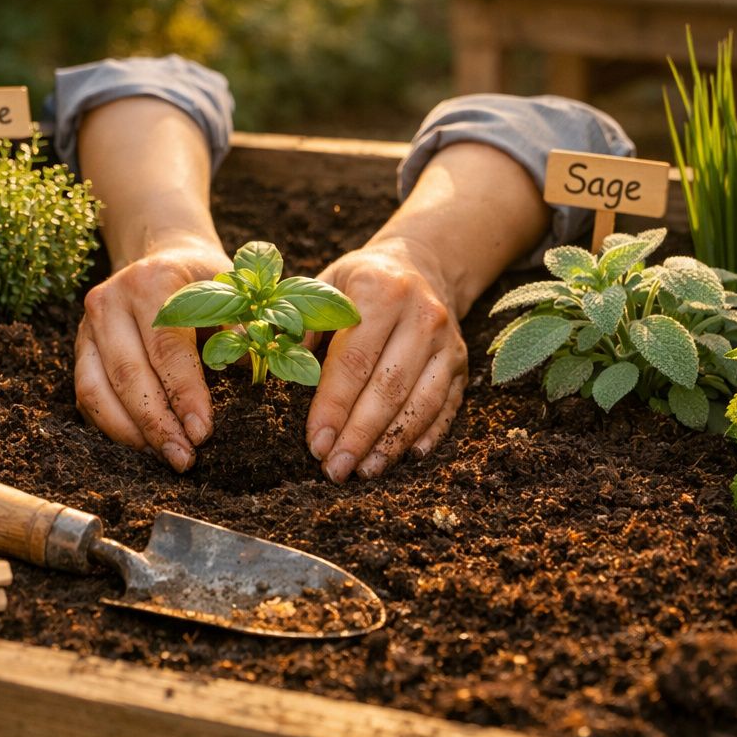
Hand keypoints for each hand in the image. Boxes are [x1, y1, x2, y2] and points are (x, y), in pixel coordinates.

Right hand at [75, 237, 231, 471]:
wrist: (166, 259)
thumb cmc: (208, 282)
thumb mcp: (235, 292)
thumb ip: (245, 329)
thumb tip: (260, 370)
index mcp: (152, 281)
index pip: (167, 347)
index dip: (184, 393)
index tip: (203, 432)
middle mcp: (110, 300)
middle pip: (128, 374)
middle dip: (157, 423)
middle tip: (185, 458)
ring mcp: (88, 326)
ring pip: (97, 390)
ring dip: (131, 433)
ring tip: (165, 457)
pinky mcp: (80, 349)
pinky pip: (88, 396)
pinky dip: (113, 426)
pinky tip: (143, 446)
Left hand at [307, 237, 467, 482]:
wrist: (420, 265)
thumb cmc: (360, 283)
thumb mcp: (325, 285)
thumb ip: (300, 324)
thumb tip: (274, 365)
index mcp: (381, 292)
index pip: (354, 361)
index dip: (333, 407)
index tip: (316, 443)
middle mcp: (423, 316)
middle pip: (389, 388)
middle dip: (359, 435)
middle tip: (335, 469)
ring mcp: (448, 342)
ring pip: (421, 403)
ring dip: (391, 444)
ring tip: (364, 471)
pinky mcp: (462, 363)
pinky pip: (447, 406)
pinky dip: (428, 435)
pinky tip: (405, 458)